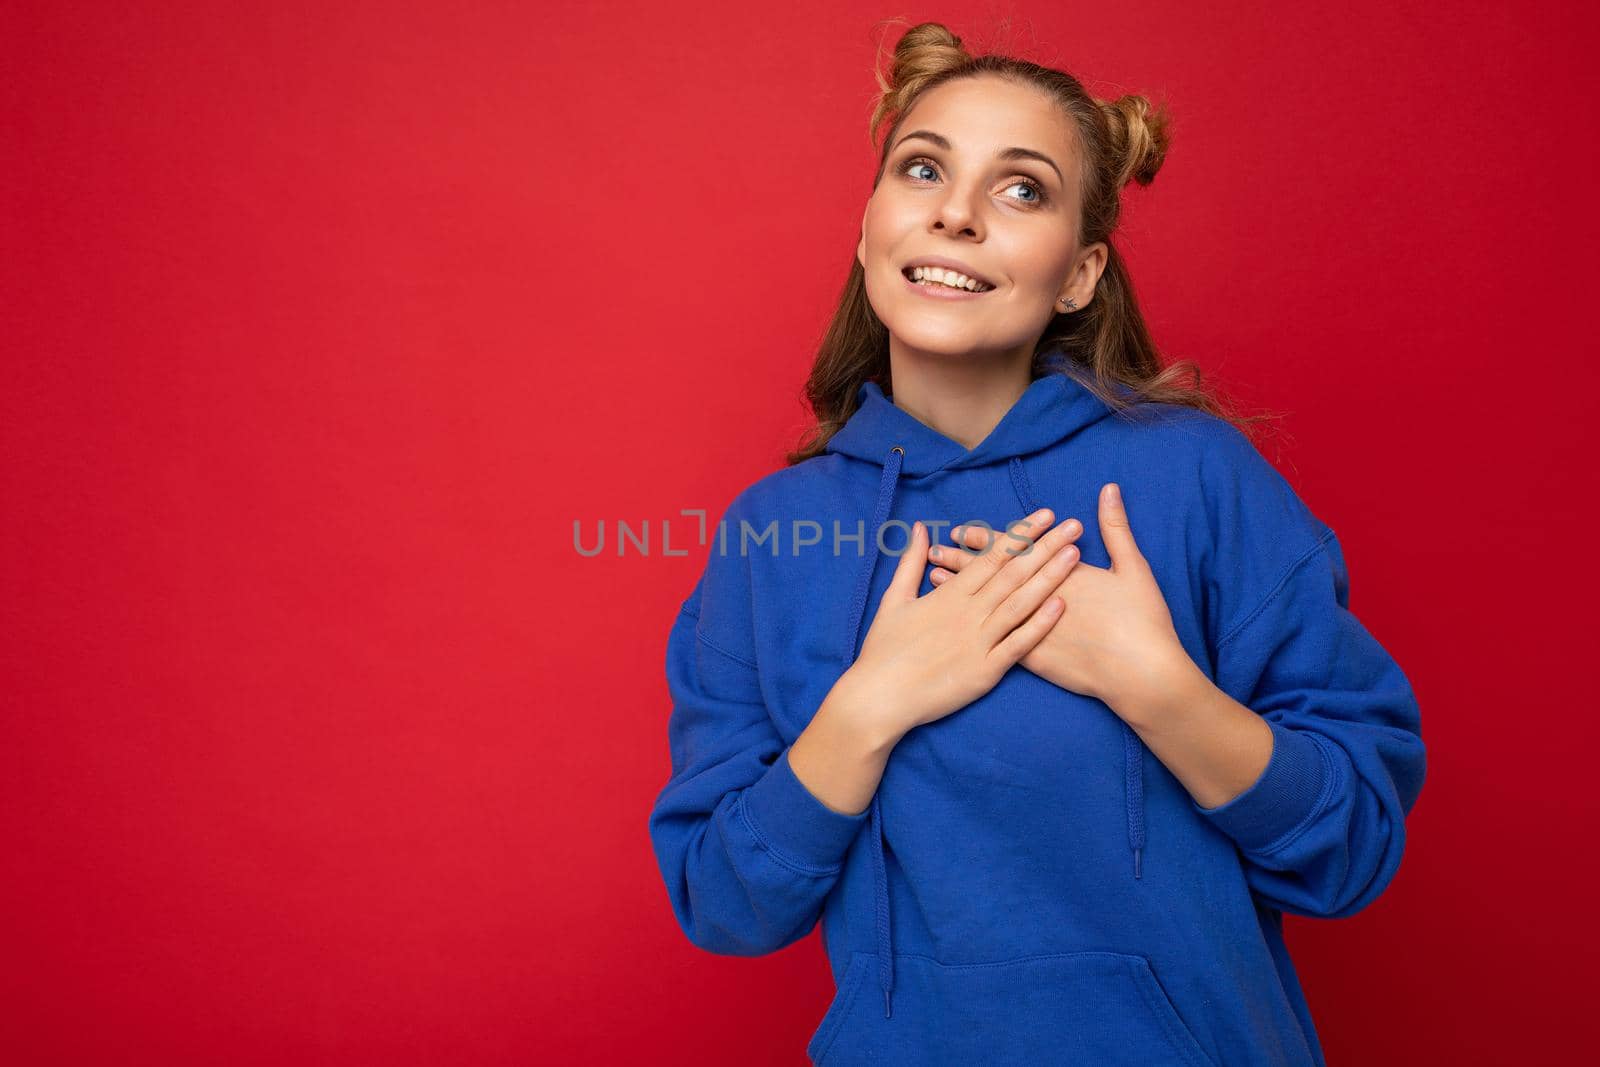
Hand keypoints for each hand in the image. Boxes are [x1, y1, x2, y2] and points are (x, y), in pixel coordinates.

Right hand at [838, 508, 1083, 737]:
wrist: (879, 697)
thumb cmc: (883, 649)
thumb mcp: (893, 599)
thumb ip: (910, 563)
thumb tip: (921, 529)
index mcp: (948, 594)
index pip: (992, 556)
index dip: (1020, 534)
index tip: (1044, 515)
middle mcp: (968, 612)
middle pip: (1013, 573)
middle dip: (1045, 547)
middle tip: (1073, 526)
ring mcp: (979, 641)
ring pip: (1020, 603)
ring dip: (1050, 577)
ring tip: (1075, 555)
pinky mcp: (985, 670)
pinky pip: (1018, 644)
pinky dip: (1039, 624)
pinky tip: (1061, 606)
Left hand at [926, 483, 1191, 717]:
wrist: (1141, 674)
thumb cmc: (1142, 620)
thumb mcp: (1133, 568)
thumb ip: (1116, 528)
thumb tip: (1108, 489)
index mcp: (1060, 574)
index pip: (1014, 551)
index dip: (987, 540)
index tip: (963, 530)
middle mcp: (1039, 599)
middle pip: (992, 575)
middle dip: (962, 561)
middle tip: (937, 549)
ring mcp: (1032, 630)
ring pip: (986, 605)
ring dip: (960, 590)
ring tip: (934, 576)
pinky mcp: (1031, 659)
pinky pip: (992, 638)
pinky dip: (970, 625)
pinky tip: (953, 618)